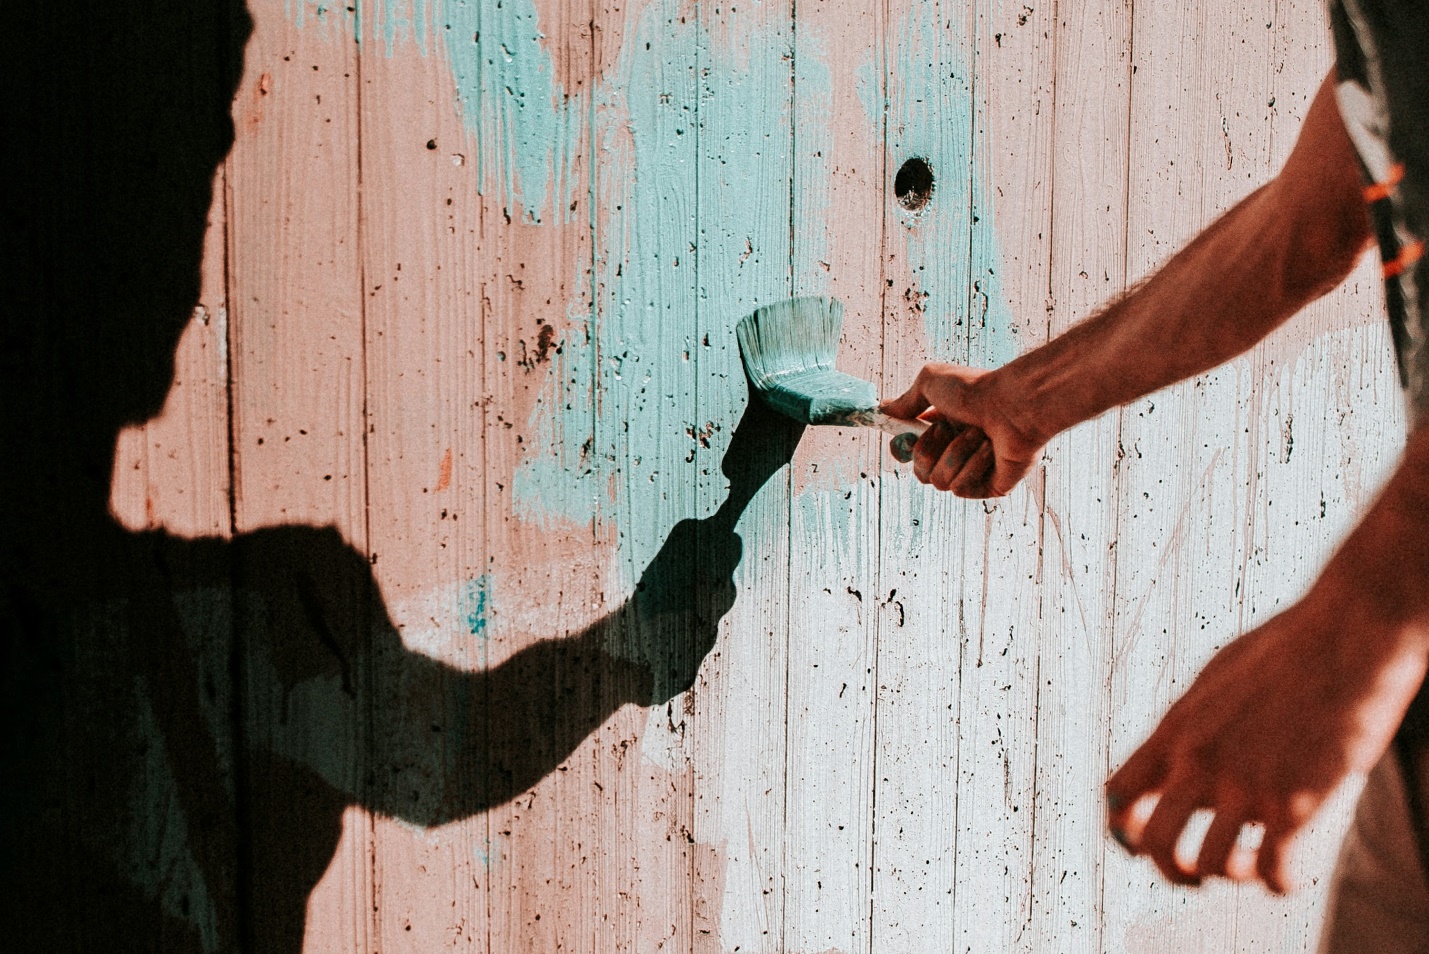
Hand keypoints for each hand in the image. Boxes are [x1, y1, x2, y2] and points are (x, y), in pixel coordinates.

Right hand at [882, 364, 1043, 496]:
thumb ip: (905, 400)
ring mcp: (973, 471)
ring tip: (978, 435)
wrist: (1014, 405)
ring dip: (954, 454)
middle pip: (919, 472)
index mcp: (942, 429)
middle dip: (930, 450)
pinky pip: (960, 489)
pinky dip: (971, 467)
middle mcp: (956, 451)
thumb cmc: (976, 390)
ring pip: (938, 482)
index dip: (903, 449)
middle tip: (950, 428)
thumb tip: (884, 410)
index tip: (903, 439)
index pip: (910, 452)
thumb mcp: (930, 381)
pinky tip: (990, 450)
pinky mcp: (989, 487)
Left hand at [1106, 595, 1427, 891]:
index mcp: (1175, 729)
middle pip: (1151, 841)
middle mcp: (1198, 760)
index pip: (1116, 793)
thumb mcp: (1217, 678)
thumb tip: (1178, 748)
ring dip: (1229, 875)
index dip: (1122, 827)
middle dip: (1170, 869)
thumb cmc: (1288, 648)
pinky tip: (1285, 872)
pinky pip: (1272, 873)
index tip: (1145, 837)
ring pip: (1209, 865)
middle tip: (1195, 873)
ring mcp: (1243, 783)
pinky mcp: (1293, 803)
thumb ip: (1193, 722)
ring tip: (1249, 864)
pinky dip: (1277, 883)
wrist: (1347, 633)